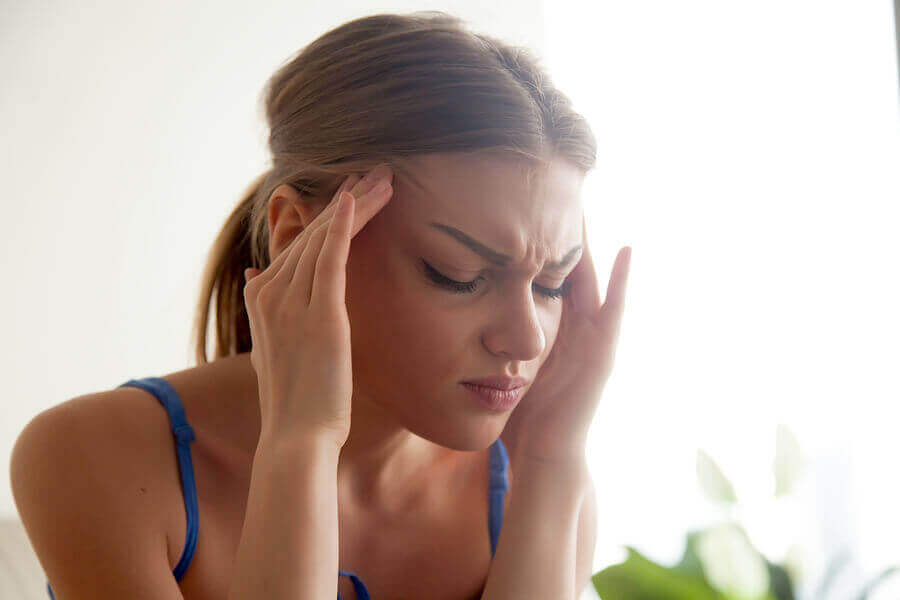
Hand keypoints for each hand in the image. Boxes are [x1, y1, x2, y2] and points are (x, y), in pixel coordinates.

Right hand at [242, 165, 394, 446]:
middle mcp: (272, 293)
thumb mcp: (273, 348)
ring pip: (325, 238)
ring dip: (356, 202)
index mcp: (264, 298)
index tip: (353, 190)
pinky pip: (330, 258)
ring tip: (384, 177)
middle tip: (377, 170)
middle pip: (313, 232)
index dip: (328, 214)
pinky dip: (343, 225)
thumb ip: (265, 310)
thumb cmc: (296, 401)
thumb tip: (253, 276)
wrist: (296, 438)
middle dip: (347, 198)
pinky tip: (357, 198)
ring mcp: (292, 303)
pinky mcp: (319, 315)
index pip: (300, 243)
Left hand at [502, 216, 630, 463]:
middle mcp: (575, 330)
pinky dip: (622, 280)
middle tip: (555, 195)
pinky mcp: (605, 352)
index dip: (535, 247)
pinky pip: (616, 309)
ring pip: (593, 281)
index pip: (543, 278)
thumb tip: (449, 328)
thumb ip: (485, 348)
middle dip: (562, 237)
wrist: (544, 457)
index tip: (520, 212)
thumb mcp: (500, 370)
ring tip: (585, 206)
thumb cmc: (519, 419)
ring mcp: (594, 339)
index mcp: (551, 332)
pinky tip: (625, 249)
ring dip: (591, 247)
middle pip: (569, 271)